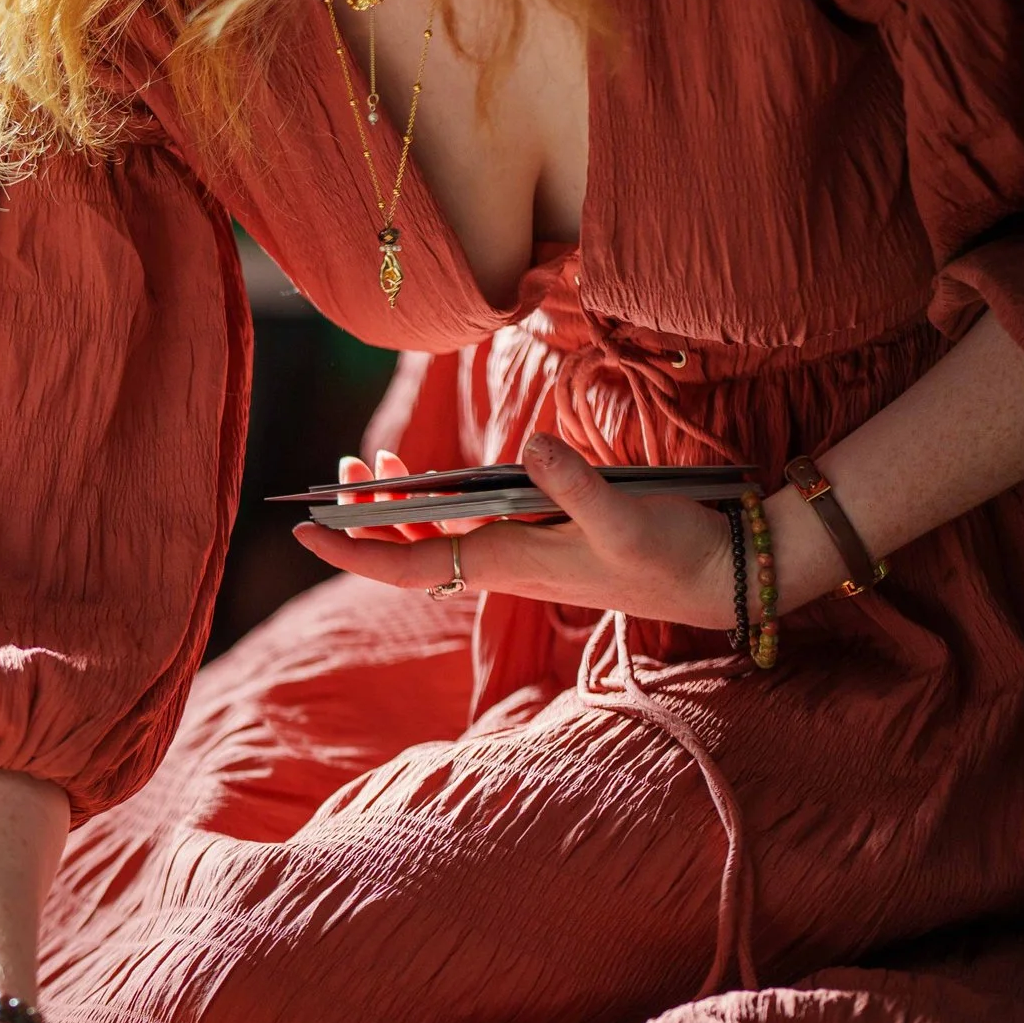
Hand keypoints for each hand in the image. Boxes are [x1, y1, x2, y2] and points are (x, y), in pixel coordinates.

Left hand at [293, 433, 739, 629]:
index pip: (404, 567)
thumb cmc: (672, 554)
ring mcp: (518, 553)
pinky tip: (434, 476)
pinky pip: (470, 524)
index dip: (350, 550)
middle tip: (339, 468)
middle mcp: (500, 564)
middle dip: (365, 514)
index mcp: (503, 565)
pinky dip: (442, 499)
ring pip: (437, 534)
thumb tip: (528, 446)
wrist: (718, 576)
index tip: (305, 530)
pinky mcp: (541, 540)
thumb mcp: (624, 517)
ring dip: (398, 504)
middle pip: (409, 548)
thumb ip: (574, 484)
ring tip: (371, 460)